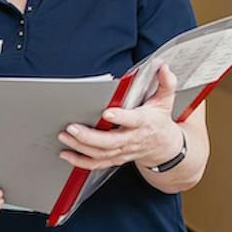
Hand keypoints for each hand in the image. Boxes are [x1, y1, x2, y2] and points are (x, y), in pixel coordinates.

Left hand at [58, 63, 183, 171]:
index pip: (133, 120)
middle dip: (89, 137)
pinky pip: (97, 164)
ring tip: (65, 136)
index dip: (121, 118)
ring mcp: (123, 151)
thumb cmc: (159, 120)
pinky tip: (67, 154)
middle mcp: (132, 139)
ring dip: (81, 147)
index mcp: (144, 122)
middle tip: (72, 128)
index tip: (107, 112)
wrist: (164, 146)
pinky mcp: (115, 158)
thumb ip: (166, 83)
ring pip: (101, 154)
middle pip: (111, 142)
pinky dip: (81, 162)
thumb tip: (163, 67)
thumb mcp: (166, 100)